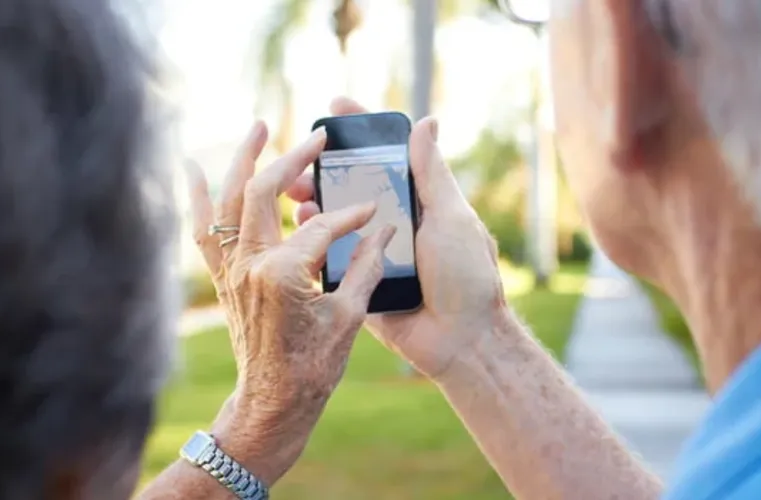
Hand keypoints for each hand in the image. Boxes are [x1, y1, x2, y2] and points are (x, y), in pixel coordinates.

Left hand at [185, 122, 396, 484]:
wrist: (273, 403)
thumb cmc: (314, 367)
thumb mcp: (349, 316)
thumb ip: (365, 266)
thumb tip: (384, 228)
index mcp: (283, 274)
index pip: (321, 226)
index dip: (352, 216)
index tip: (374, 209)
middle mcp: (249, 265)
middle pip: (262, 193)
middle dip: (292, 160)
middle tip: (317, 138)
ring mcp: (232, 270)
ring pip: (227, 200)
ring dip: (241, 160)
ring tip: (258, 126)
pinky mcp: (225, 278)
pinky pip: (203, 229)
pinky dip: (197, 197)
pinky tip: (194, 167)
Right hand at [287, 98, 507, 378]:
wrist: (462, 340)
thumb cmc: (466, 276)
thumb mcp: (450, 217)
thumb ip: (432, 173)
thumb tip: (426, 120)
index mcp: (421, 203)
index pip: (388, 156)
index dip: (362, 130)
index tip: (335, 106)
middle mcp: (396, 224)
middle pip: (354, 186)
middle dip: (324, 169)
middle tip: (299, 158)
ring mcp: (376, 253)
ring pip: (338, 221)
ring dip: (314, 203)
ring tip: (294, 193)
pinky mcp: (360, 283)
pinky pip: (332, 259)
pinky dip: (313, 242)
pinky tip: (298, 228)